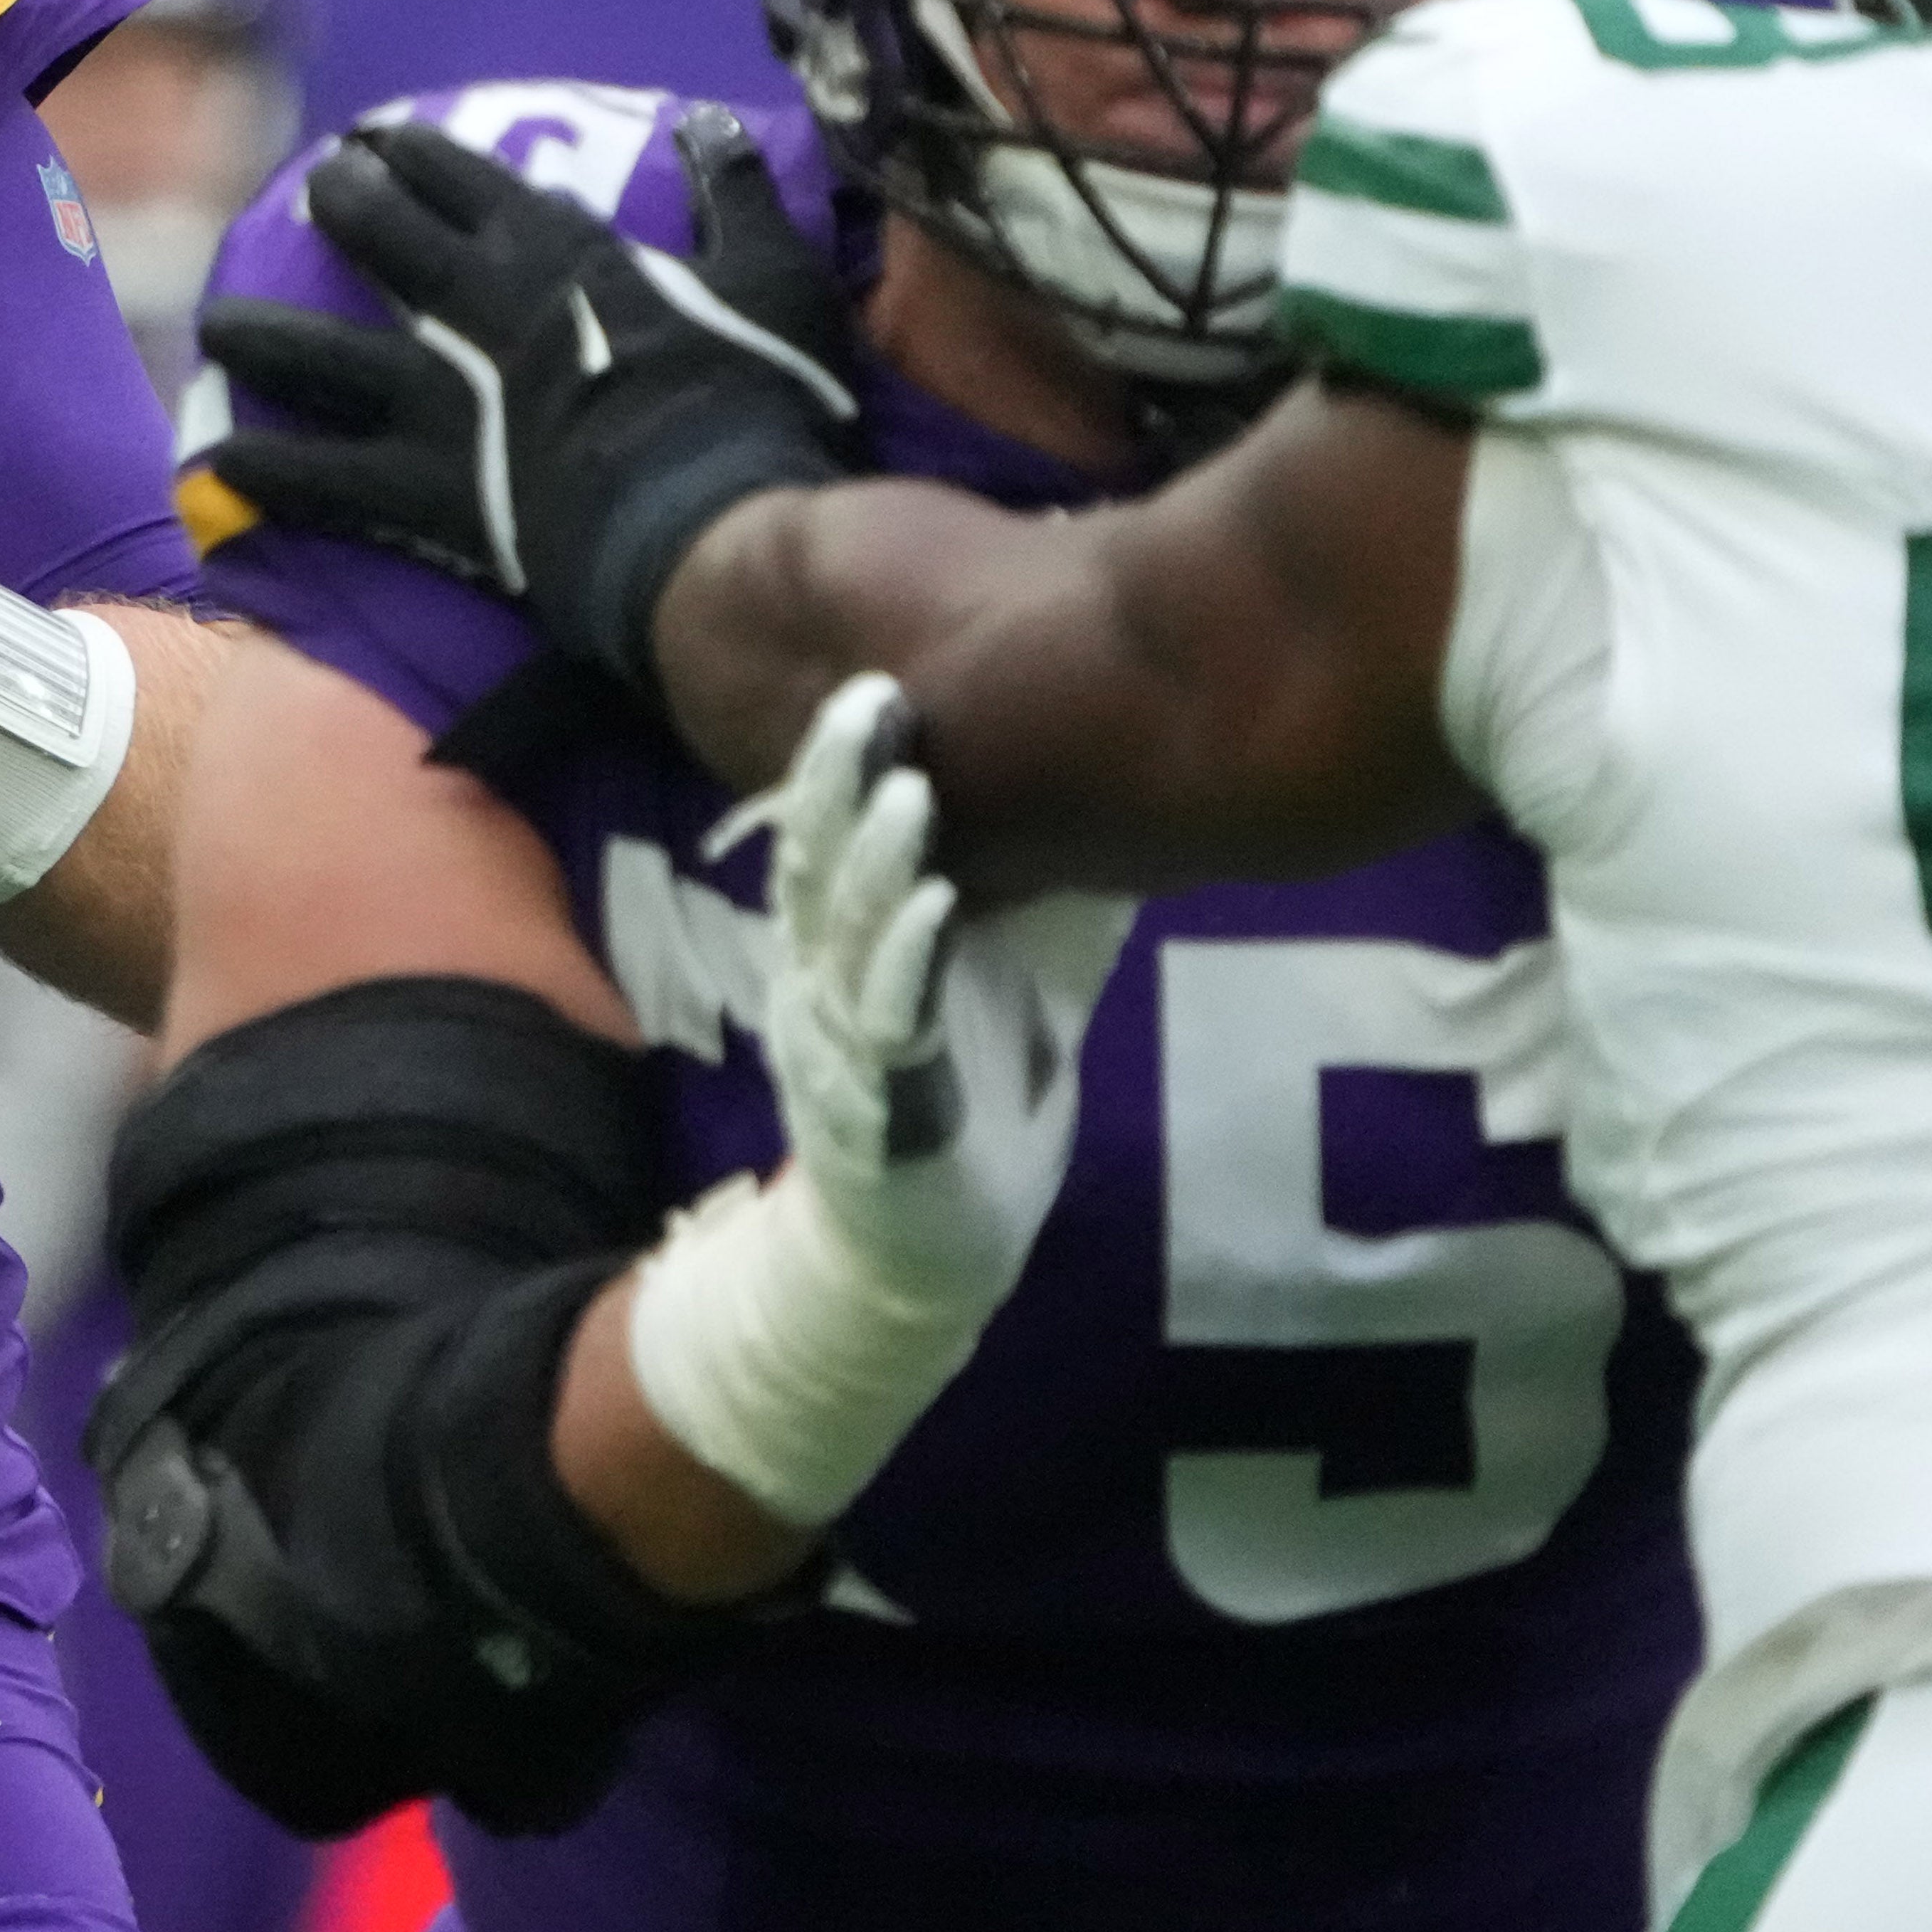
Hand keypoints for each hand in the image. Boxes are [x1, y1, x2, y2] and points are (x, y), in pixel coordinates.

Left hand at [196, 105, 856, 701]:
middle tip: (313, 191)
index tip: (376, 139)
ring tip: (218, 327)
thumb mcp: (773, 279)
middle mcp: (476, 311)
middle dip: (342, 207)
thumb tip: (710, 126)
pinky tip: (218, 463)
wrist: (716, 530)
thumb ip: (737, 195)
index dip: (412, 155)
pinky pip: (324, 480)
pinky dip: (269, 471)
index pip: (461, 180)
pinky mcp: (425, 494)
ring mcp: (439, 403)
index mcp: (556, 250)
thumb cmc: (756, 401)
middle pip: (381, 239)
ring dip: (264, 337)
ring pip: (321, 354)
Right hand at [742, 675, 1131, 1328]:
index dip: (843, 759)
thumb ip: (1036, 889)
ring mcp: (840, 1051)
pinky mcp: (877, 1116)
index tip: (881, 677)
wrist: (933, 1255)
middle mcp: (822, 985)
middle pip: (812, 865)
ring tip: (908, 789)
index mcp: (844, 946)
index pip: (828, 835)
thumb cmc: (975, 1099)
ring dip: (873, 861)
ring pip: (841, 938)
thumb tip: (1119, 785)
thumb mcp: (1014, 974)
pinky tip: (934, 904)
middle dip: (837, 778)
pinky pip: (884, 1027)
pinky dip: (905, 961)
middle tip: (872, 694)